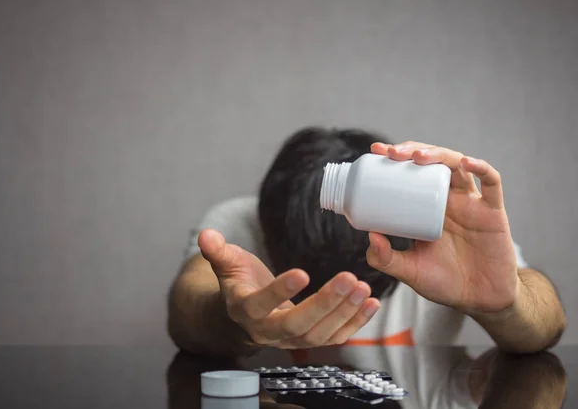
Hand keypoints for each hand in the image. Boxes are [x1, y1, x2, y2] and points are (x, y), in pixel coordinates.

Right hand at [198, 229, 380, 348]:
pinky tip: (371, 304)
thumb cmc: (238, 284)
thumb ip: (218, 252)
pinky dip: (355, 323)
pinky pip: (334, 338)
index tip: (302, 272)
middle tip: (349, 279)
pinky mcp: (310, 340)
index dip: (280, 291)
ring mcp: (291, 340)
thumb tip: (206, 235)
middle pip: (297, 325)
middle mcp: (267, 332)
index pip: (260, 305)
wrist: (243, 314)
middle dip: (325, 303)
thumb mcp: (226, 264)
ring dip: (345, 313)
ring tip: (364, 287)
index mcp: (245, 310)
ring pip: (319, 335)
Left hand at [366, 141, 519, 313]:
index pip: (410, 174)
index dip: (395, 159)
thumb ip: (387, 259)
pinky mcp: (493, 212)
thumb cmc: (444, 283)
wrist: (480, 301)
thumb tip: (369, 236)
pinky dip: (482, 167)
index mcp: (426, 207)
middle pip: (432, 162)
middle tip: (392, 153)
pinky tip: (466, 163)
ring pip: (457, 165)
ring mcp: (471, 203)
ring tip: (418, 156)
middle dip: (412, 151)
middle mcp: (448, 199)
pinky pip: (492, 183)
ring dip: (438, 154)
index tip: (376, 151)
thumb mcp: (409, 271)